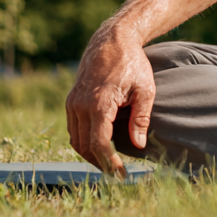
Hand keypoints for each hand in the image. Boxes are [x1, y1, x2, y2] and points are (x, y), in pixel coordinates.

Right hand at [65, 25, 154, 177]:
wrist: (112, 41)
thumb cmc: (133, 63)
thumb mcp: (145, 89)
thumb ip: (141, 118)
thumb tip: (139, 146)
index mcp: (99, 103)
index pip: (99, 144)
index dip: (109, 163)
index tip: (121, 175)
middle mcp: (80, 105)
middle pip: (84, 146)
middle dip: (99, 163)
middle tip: (116, 174)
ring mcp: (73, 103)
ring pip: (76, 140)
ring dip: (90, 154)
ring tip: (109, 163)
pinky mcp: (71, 100)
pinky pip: (74, 129)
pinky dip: (84, 140)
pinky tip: (100, 145)